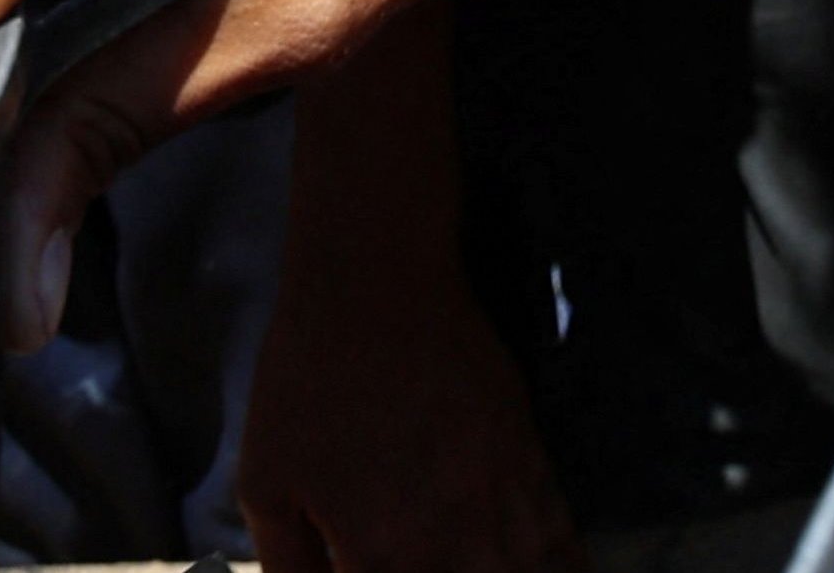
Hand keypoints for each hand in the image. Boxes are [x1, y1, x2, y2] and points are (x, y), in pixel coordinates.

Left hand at [240, 193, 575, 572]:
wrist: (375, 290)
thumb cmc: (306, 384)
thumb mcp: (267, 483)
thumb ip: (290, 563)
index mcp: (375, 555)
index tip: (370, 568)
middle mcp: (447, 540)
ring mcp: (499, 500)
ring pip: (525, 571)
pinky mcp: (529, 459)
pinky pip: (561, 536)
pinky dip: (565, 565)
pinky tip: (565, 572)